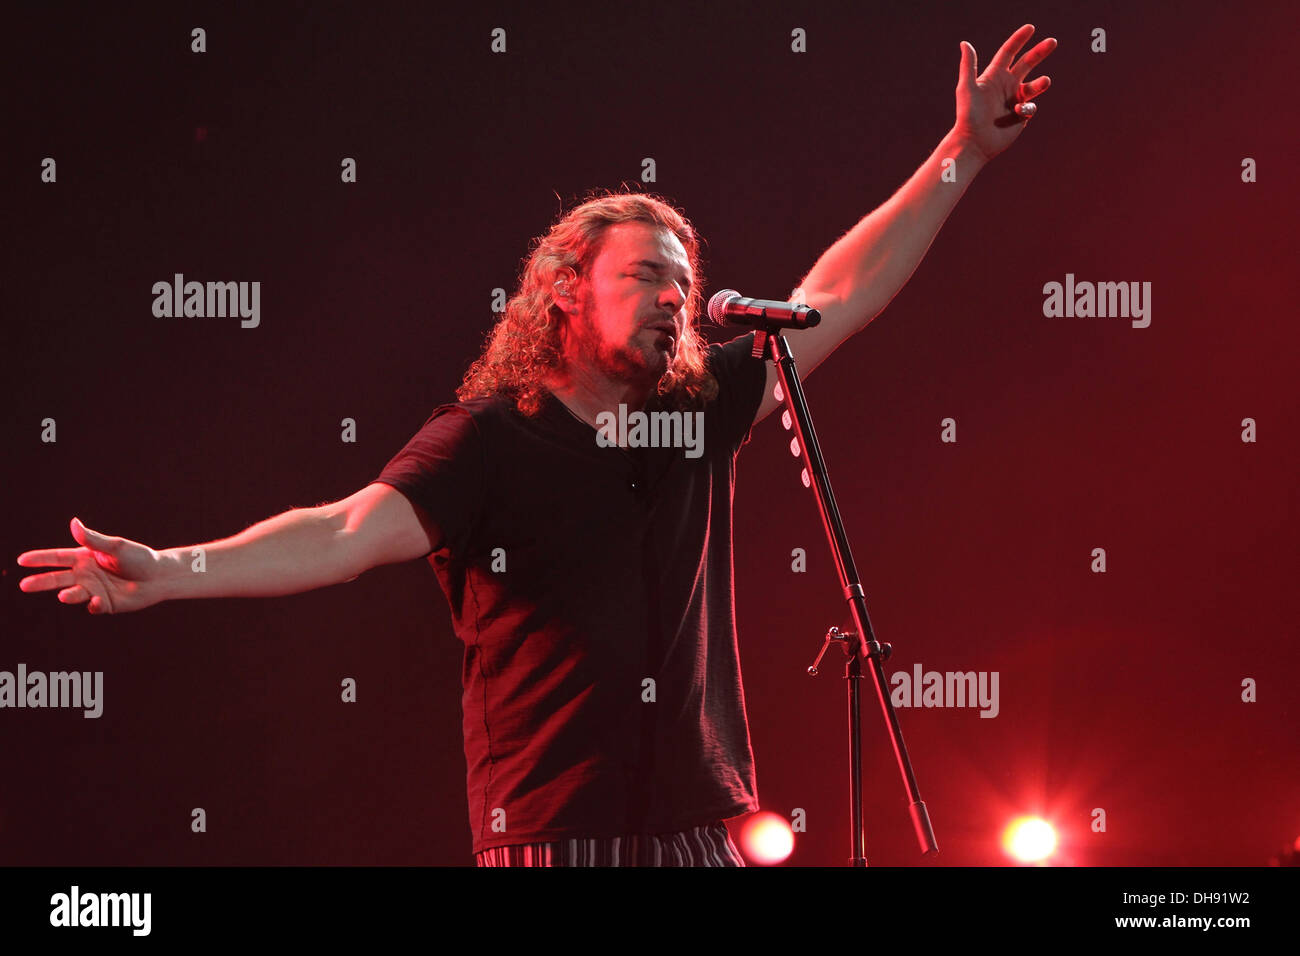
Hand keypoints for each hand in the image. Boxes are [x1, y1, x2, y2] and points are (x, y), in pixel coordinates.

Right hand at [17, 517, 164, 614]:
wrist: (159, 576)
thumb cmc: (139, 558)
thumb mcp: (116, 546)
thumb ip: (93, 539)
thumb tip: (73, 523)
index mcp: (85, 558)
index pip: (57, 557)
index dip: (40, 559)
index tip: (21, 560)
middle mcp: (85, 575)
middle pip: (58, 578)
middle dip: (41, 582)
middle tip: (24, 585)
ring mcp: (93, 590)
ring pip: (73, 594)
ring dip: (68, 595)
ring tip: (63, 595)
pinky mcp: (105, 604)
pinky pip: (94, 606)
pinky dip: (93, 605)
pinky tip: (97, 601)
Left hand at [954, 24, 1055, 161]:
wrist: (974, 142)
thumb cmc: (968, 115)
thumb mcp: (967, 88)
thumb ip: (968, 66)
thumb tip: (965, 43)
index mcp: (994, 76)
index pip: (1009, 52)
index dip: (1019, 39)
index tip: (1031, 28)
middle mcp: (1006, 85)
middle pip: (1027, 63)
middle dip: (1040, 52)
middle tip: (1053, 41)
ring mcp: (1014, 100)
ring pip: (1034, 86)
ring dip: (1041, 82)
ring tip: (1044, 82)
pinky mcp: (1020, 116)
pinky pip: (1030, 108)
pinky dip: (1027, 108)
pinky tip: (1016, 114)